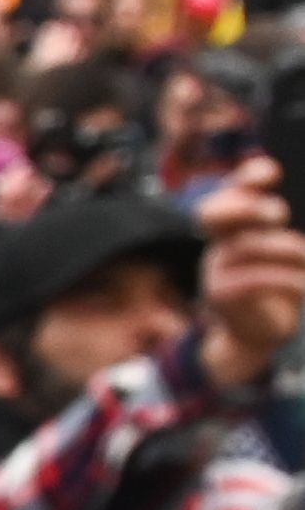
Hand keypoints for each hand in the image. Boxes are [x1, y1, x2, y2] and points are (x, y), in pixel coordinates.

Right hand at [203, 164, 304, 385]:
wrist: (254, 336)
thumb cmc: (273, 287)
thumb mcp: (277, 254)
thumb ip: (277, 230)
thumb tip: (285, 208)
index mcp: (233, 231)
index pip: (229, 193)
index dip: (246, 178)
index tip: (274, 173)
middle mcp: (218, 245)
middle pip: (212, 213)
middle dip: (247, 207)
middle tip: (279, 214)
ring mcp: (216, 270)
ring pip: (247, 247)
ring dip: (288, 251)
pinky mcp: (222, 296)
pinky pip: (255, 280)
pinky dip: (287, 281)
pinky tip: (302, 287)